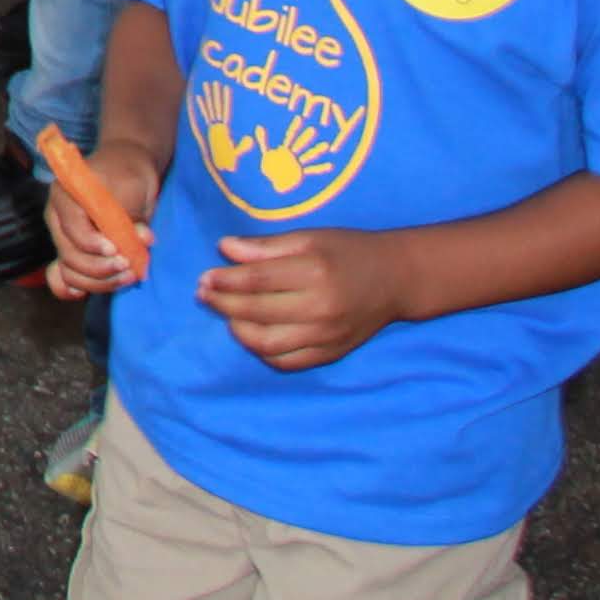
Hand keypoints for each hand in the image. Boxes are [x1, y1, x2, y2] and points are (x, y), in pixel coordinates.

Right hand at [44, 140, 158, 298]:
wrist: (126, 173)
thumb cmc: (127, 176)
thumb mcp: (132, 187)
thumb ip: (132, 215)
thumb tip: (141, 239)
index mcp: (64, 195)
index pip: (72, 228)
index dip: (93, 244)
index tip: (118, 250)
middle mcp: (57, 218)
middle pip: (70, 255)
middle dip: (101, 267)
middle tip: (130, 266)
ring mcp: (62, 238)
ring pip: (70, 271)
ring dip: (99, 282)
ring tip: (128, 275)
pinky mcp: (71, 252)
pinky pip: (62, 277)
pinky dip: (72, 288)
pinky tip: (87, 293)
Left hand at [203, 229, 410, 368]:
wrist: (396, 279)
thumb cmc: (348, 251)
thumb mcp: (310, 237)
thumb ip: (266, 246)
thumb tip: (224, 248)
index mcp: (315, 271)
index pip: (257, 280)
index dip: (225, 280)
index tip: (204, 277)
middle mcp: (321, 308)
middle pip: (258, 311)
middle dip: (223, 303)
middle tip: (204, 294)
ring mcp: (327, 336)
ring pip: (268, 343)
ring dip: (238, 330)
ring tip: (225, 314)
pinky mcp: (331, 354)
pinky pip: (287, 362)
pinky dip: (262, 352)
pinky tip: (251, 335)